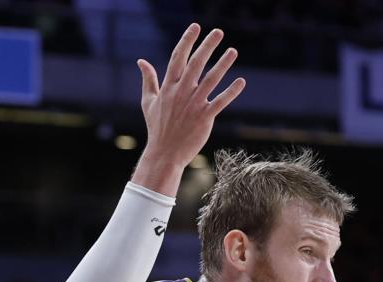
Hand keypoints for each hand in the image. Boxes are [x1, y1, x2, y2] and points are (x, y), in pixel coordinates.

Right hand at [132, 25, 244, 183]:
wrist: (164, 154)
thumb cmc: (157, 128)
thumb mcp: (148, 102)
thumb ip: (148, 80)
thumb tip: (141, 61)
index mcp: (168, 87)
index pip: (178, 58)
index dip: (187, 41)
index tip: (195, 27)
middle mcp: (181, 93)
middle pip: (196, 64)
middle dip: (207, 46)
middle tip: (218, 32)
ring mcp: (193, 105)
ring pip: (211, 80)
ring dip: (223, 64)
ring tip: (233, 51)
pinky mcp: (204, 118)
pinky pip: (220, 101)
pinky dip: (231, 92)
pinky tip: (241, 81)